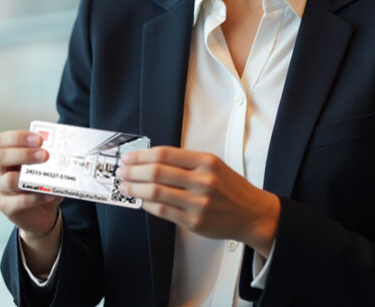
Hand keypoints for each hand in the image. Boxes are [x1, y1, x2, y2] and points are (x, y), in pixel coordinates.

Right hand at [0, 130, 60, 237]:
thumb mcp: (42, 168)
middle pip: (1, 157)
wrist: (41, 212)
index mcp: (3, 155)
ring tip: (47, 175)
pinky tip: (49, 195)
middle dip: (24, 154)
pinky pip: (19, 202)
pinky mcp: (6, 206)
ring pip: (8, 180)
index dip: (17, 137)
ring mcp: (0, 189)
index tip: (39, 139)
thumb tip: (60, 150)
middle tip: (45, 155)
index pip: (0, 141)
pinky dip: (36, 198)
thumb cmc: (39, 184)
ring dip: (29, 176)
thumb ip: (46, 158)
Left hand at [116, 146, 279, 255]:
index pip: (165, 154)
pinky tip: (141, 201)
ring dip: (135, 189)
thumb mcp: (213, 165)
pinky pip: (163, 211)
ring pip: (156, 192)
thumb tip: (149, 160)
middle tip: (122, 171)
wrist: (253, 214)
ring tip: (126, 186)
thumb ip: (185, 162)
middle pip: (157, 172)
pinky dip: (147, 205)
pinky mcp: (195, 221)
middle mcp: (203, 181)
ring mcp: (198, 203)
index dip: (141, 155)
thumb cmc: (231, 188)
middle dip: (133, 171)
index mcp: (206, 162)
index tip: (128, 156)